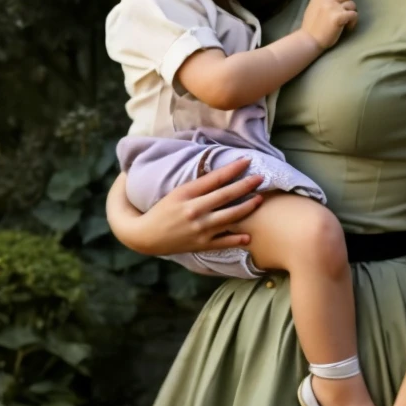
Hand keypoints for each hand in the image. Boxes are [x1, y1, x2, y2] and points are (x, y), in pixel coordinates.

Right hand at [106, 159, 263, 255]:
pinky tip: (249, 235)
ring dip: (247, 208)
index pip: (215, 178)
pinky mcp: (201, 244)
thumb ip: (196, 183)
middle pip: (226, 195)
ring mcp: (199, 229)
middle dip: (246, 185)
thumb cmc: (161, 210)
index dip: (233, 168)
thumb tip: (215, 168)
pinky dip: (237, 239)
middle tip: (261, 177)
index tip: (247, 160)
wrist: (144, 236)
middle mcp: (194, 210)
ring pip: (230, 217)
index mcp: (186, 193)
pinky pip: (223, 242)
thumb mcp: (175, 192)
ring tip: (259, 200)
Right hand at [301, 0, 356, 50]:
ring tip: (345, 22)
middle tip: (343, 13)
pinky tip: (348, 27)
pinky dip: (353, 21)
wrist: (308, 40)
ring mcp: (333, 7)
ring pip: (352, 4)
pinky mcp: (339, 17)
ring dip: (350, 13)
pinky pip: (354, 14)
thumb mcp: (314, 6)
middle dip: (347, 3)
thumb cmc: (311, 26)